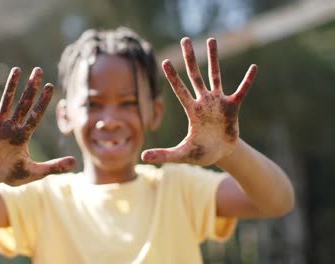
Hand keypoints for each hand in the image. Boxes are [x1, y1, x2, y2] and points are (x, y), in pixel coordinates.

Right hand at [0, 67, 75, 185]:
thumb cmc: (14, 173)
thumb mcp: (36, 172)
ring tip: (16, 70)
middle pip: (24, 103)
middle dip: (31, 87)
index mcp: (24, 135)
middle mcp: (13, 127)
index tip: (50, 86)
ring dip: (10, 87)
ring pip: (6, 103)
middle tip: (37, 70)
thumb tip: (75, 163)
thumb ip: (54, 167)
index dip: (42, 101)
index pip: (36, 115)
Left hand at [142, 37, 257, 165]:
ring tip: (211, 40)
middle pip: (195, 76)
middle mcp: (203, 102)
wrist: (220, 154)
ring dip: (214, 59)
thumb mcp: (181, 155)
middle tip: (185, 40)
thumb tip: (143, 157)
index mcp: (192, 111)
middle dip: (190, 58)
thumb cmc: (200, 152)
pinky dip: (247, 81)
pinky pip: (241, 91)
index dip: (174, 77)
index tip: (165, 60)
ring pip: (215, 76)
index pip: (180, 91)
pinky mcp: (233, 107)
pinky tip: (254, 68)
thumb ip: (164, 155)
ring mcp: (218, 103)